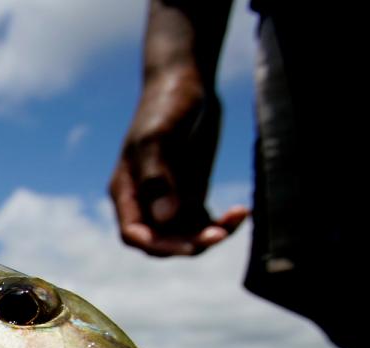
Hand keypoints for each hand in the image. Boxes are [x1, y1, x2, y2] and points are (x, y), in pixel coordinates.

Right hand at [109, 70, 247, 255]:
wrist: (187, 82)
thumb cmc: (165, 105)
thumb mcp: (158, 137)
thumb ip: (158, 178)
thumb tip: (165, 218)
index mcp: (127, 191)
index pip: (134, 233)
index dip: (156, 244)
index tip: (185, 244)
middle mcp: (145, 201)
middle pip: (161, 241)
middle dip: (187, 244)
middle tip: (217, 235)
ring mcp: (169, 199)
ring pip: (186, 236)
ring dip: (209, 236)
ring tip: (235, 218)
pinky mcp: (192, 194)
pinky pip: (205, 222)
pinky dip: (223, 224)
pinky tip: (242, 211)